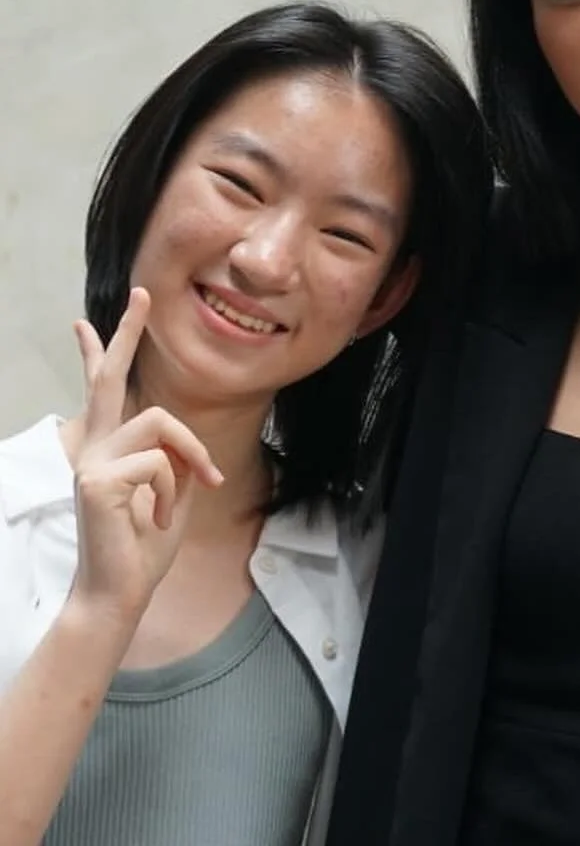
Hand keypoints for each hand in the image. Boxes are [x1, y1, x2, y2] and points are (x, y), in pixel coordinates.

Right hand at [67, 289, 223, 622]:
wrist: (120, 592)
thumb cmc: (144, 547)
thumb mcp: (171, 492)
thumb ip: (173, 457)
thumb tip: (177, 436)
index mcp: (108, 448)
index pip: (103, 392)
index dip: (100, 355)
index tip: (86, 321)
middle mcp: (93, 448)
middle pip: (110, 380)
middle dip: (127, 334)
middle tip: (142, 294)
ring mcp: (90, 462)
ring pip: (160, 423)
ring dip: (187, 458)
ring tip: (179, 497)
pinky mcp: (96, 481)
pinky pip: (159, 462)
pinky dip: (171, 490)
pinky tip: (151, 519)